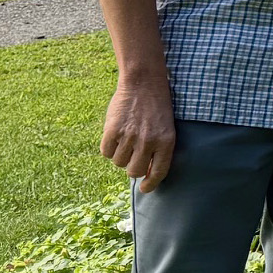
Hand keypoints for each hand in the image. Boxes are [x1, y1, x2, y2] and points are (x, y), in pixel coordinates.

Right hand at [101, 72, 175, 192]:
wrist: (144, 83)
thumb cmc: (156, 108)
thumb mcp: (166, 128)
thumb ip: (158, 149)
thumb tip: (145, 174)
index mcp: (166, 142)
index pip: (158, 173)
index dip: (150, 184)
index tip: (144, 189)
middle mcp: (148, 142)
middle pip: (134, 171)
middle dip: (132, 167)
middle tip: (133, 155)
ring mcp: (129, 137)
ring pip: (118, 162)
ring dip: (120, 155)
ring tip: (126, 140)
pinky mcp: (112, 131)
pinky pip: (106, 152)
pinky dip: (108, 148)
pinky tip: (115, 136)